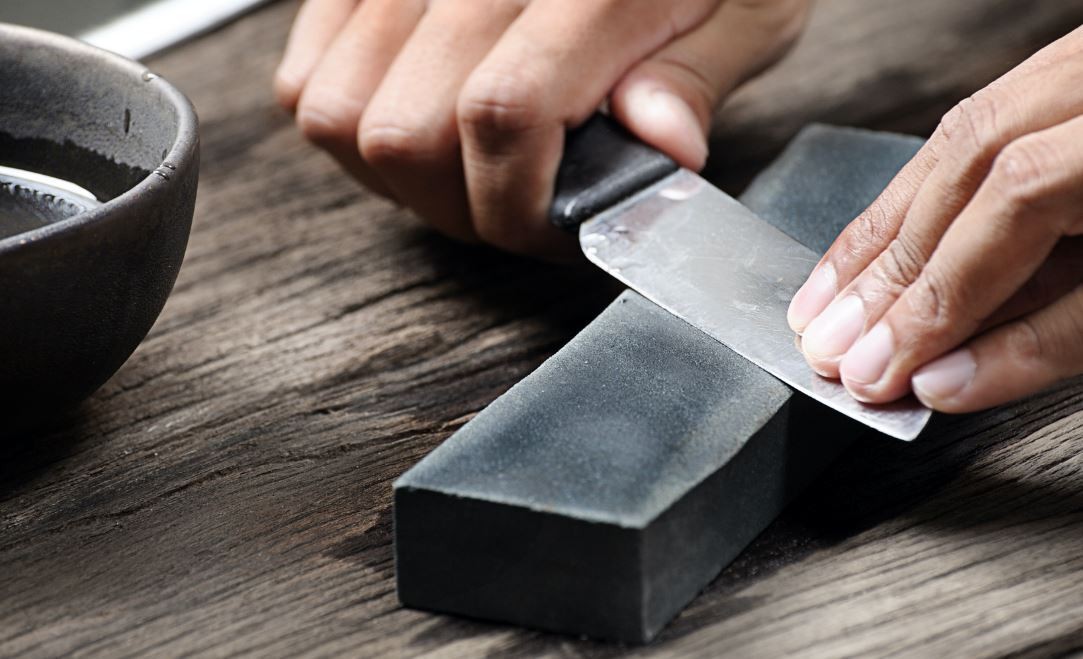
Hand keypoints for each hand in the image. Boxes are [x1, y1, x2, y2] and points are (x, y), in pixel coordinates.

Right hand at [274, 0, 807, 257]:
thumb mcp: (747, 5)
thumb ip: (696, 77)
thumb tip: (658, 149)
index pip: (503, 116)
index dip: (516, 206)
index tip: (550, 227)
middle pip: (404, 133)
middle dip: (462, 206)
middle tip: (517, 204)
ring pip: (336, 112)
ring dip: (401, 173)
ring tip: (466, 165)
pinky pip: (304, 74)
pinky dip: (349, 123)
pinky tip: (420, 118)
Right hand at [787, 26, 1082, 412]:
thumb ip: (1053, 339)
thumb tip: (947, 381)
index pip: (1016, 204)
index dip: (936, 297)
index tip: (881, 368)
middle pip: (962, 173)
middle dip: (886, 276)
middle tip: (830, 350)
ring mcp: (1074, 68)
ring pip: (946, 147)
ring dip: (878, 238)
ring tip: (826, 305)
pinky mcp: (1055, 82)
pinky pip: (961, 136)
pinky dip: (909, 202)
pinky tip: (872, 248)